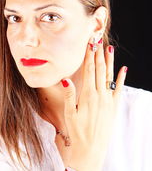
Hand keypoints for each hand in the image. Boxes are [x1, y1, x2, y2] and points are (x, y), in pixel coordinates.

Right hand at [61, 40, 126, 170]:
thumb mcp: (70, 115)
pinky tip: (124, 69)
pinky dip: (122, 78)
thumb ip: (70, 96)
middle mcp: (100, 96)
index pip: (89, 70)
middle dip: (99, 54)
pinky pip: (119, 89)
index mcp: (88, 96)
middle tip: (98, 40)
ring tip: (110, 49)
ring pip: (110, 76)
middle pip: (100, 70)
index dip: (90, 56)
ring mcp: (109, 101)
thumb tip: (65, 79)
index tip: (90, 44)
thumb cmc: (77, 132)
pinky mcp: (114, 107)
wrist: (90, 150)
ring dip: (110, 62)